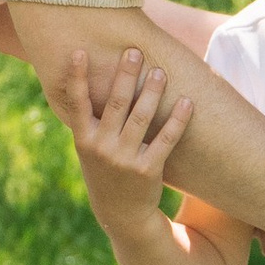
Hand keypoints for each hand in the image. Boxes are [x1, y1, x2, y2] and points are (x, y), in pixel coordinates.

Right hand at [52, 46, 193, 233]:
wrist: (120, 213)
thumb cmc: (105, 171)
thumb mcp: (89, 149)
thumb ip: (91, 121)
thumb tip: (93, 80)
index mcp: (84, 140)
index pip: (78, 103)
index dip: (77, 78)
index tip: (80, 51)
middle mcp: (102, 148)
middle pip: (115, 104)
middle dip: (125, 76)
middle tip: (135, 52)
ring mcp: (125, 159)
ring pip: (141, 118)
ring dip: (153, 92)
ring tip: (161, 72)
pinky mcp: (148, 169)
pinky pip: (166, 139)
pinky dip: (177, 120)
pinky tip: (187, 102)